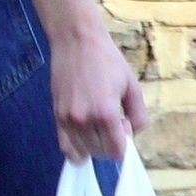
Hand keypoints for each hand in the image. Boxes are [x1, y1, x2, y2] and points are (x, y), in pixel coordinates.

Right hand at [50, 22, 148, 164]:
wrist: (76, 41)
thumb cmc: (107, 60)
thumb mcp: (132, 86)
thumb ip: (139, 116)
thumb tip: (131, 135)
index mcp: (105, 113)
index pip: (116, 152)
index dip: (124, 143)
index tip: (123, 124)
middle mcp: (84, 120)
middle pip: (100, 154)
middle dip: (110, 144)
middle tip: (112, 121)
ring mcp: (67, 119)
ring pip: (83, 152)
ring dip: (94, 145)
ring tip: (97, 123)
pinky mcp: (56, 116)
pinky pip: (65, 146)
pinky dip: (77, 149)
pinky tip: (85, 137)